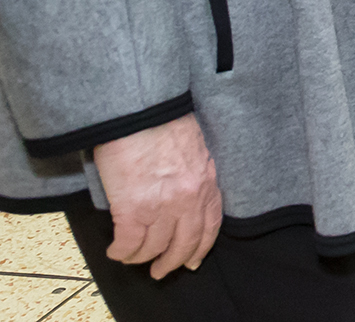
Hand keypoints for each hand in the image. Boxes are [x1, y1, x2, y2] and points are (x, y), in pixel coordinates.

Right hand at [93, 114, 219, 279]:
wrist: (141, 111)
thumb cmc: (163, 121)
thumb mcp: (192, 148)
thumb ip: (192, 174)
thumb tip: (180, 192)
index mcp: (206, 182)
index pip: (211, 224)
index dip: (201, 247)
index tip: (193, 260)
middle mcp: (189, 199)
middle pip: (185, 243)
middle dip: (172, 262)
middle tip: (160, 272)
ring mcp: (162, 206)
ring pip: (154, 248)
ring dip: (142, 258)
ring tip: (132, 259)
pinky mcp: (134, 209)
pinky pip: (129, 244)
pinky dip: (122, 252)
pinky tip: (116, 251)